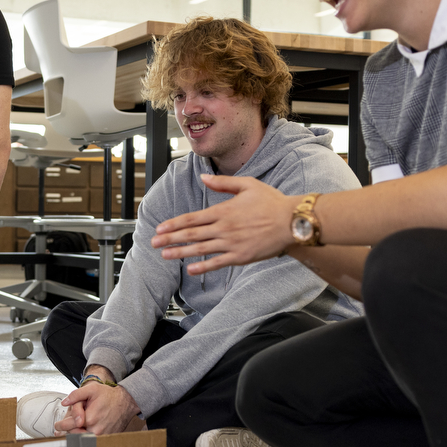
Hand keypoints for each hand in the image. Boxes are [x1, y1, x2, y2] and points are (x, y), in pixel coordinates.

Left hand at [58, 378, 139, 435]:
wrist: (125, 402)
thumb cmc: (108, 395)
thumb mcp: (91, 389)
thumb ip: (76, 395)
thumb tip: (64, 403)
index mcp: (90, 419)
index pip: (69, 426)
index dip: (60, 426)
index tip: (57, 426)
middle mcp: (95, 430)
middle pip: (74, 435)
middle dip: (67, 432)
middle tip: (61, 430)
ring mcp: (102, 436)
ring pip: (82, 440)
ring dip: (76, 436)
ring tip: (70, 432)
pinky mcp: (106, 439)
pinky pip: (92, 442)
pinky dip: (85, 439)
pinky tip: (82, 434)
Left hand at [151, 174, 293, 274]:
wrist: (292, 221)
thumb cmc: (272, 202)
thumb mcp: (247, 184)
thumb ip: (223, 183)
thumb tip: (203, 177)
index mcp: (223, 210)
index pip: (192, 218)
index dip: (174, 224)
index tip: (160, 228)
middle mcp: (224, 228)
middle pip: (191, 234)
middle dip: (170, 239)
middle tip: (154, 243)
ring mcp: (232, 243)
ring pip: (201, 249)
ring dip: (181, 252)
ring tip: (165, 255)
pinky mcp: (241, 256)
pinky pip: (218, 263)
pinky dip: (204, 267)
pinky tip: (191, 269)